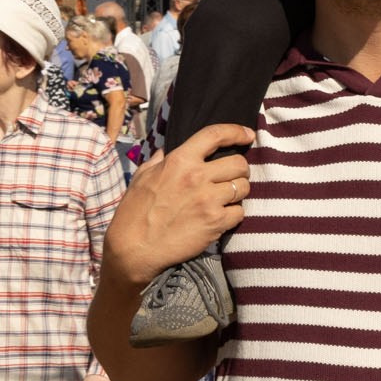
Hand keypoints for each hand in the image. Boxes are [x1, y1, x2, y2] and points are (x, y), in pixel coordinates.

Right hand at [100, 124, 255, 290]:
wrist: (134, 248)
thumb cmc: (134, 212)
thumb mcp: (142, 176)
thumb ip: (160, 160)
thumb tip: (168, 150)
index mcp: (179, 160)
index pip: (215, 134)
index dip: (236, 131)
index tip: (247, 135)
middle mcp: (197, 177)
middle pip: (239, 164)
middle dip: (239, 169)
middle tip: (231, 177)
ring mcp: (209, 200)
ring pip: (243, 187)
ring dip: (238, 192)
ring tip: (226, 198)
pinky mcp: (215, 223)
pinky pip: (240, 212)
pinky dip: (234, 214)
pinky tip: (221, 216)